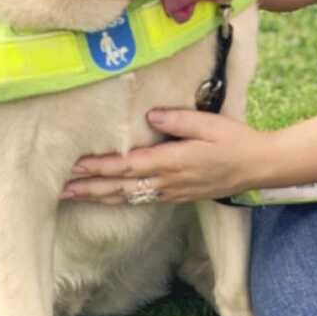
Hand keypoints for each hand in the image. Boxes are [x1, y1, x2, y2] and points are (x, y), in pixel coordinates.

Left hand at [59, 108, 270, 204]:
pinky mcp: (176, 196)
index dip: (100, 167)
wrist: (258, 167)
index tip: (75, 166)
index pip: (128, 166)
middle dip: (88, 187)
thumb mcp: (210, 124)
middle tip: (59, 189)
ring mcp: (171, 192)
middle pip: (120, 187)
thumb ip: (179, 120)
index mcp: (173, 162)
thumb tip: (150, 115)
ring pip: (127, 197)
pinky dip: (118, 199)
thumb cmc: (235, 141)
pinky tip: (107, 197)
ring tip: (73, 196)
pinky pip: (140, 200)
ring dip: (98, 196)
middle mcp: (167, 181)